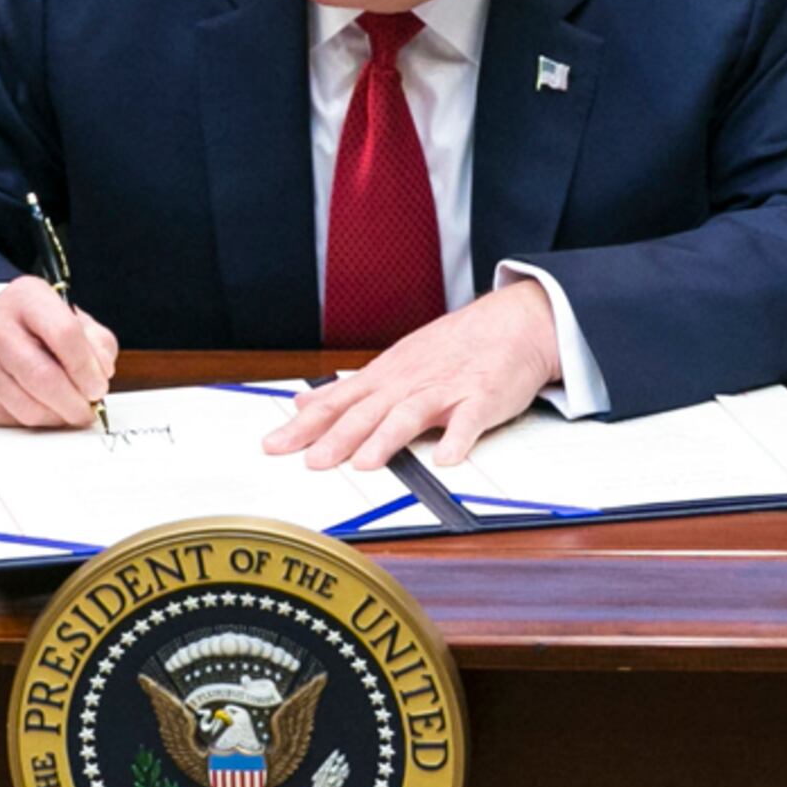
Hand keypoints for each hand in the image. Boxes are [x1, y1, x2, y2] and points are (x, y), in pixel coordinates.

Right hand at [0, 275, 120, 427]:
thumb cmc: (39, 329)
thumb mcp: (76, 321)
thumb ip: (97, 345)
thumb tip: (99, 376)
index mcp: (27, 296)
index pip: (64, 333)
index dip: (86, 368)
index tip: (98, 387)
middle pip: (42, 376)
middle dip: (73, 402)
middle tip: (87, 410)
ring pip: (28, 406)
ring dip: (58, 417)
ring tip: (69, 410)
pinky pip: (13, 419)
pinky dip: (38, 421)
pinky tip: (45, 409)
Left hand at [265, 281, 561, 471]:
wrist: (511, 323)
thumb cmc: (451, 348)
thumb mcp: (393, 363)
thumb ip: (349, 389)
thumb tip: (303, 403)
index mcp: (387, 376)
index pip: (338, 402)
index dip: (305, 424)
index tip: (274, 445)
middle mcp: (409, 382)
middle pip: (368, 411)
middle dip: (338, 437)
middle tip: (312, 462)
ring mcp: (446, 389)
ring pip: (411, 414)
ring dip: (387, 438)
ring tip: (365, 463)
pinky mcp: (483, 398)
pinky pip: (470, 421)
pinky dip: (458, 438)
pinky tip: (447, 458)